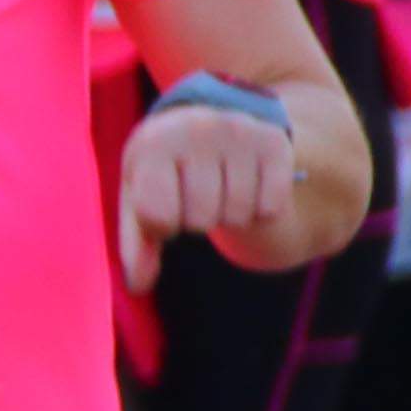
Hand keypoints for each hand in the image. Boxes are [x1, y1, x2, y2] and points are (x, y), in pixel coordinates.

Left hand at [118, 100, 298, 291]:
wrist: (205, 123)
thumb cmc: (164, 171)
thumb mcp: (140, 198)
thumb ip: (136, 245)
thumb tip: (138, 287)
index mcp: (152, 145)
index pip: (158, 218)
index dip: (162, 225)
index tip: (162, 203)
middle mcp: (195, 130)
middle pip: (200, 219)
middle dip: (196, 219)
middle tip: (194, 192)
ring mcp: (238, 132)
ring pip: (239, 214)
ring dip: (229, 213)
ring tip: (218, 186)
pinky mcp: (274, 142)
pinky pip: (271, 207)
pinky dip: (259, 208)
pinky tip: (246, 183)